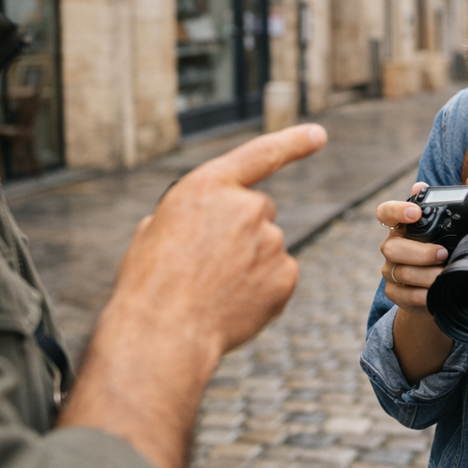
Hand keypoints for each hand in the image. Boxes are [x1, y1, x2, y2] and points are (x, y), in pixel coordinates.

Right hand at [116, 123, 327, 355]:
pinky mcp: (286, 275)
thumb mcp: (154, 230)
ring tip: (213, 289)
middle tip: (209, 262)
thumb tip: (208, 224)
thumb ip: (192, 214)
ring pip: (267, 247)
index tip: (318, 134)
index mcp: (208, 186)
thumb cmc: (149, 284)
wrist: (163, 334)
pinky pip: (278, 276)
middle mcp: (247, 206)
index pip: (260, 154)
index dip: (293, 142)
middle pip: (258, 209)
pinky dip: (262, 288)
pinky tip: (233, 304)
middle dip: (241, 230)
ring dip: (249, 262)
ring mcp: (271, 241)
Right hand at [377, 181, 449, 315]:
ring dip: (425, 275)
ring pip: (400, 272)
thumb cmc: (445, 250)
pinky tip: (435, 293)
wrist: (439, 287)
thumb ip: (456, 205)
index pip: (386, 213)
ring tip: (444, 274)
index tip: (415, 213)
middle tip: (443, 253)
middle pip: (392, 247)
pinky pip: (404, 295)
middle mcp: (393, 246)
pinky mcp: (395, 292)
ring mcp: (391, 271)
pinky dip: (421, 296)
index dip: (396, 211)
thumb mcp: (451, 229)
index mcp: (402, 227)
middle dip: (419, 252)